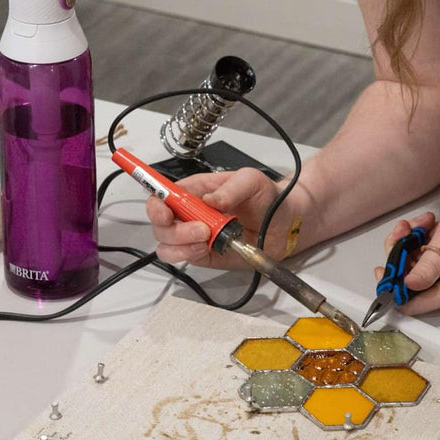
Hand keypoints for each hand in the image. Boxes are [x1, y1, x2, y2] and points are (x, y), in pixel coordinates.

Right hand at [146, 168, 284, 267]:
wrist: (283, 222)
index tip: (165, 212)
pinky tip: (208, 248)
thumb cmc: (265, 196)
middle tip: (202, 229)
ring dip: (181, 245)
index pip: (161, 195)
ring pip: (166, 245)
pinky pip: (185, 258)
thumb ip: (231, 188)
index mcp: (194, 190)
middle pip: (160, 225)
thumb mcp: (251, 180)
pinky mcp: (204, 255)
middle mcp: (189, 213)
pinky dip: (191, 255)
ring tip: (207, 240)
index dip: (156, 205)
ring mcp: (194, 236)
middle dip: (174, 230)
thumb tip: (210, 200)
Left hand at [373, 188, 439, 315]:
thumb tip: (406, 287)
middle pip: (413, 283)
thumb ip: (426, 268)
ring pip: (418, 267)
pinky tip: (427, 224)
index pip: (415, 304)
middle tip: (403, 229)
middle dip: (402, 256)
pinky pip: (428, 259)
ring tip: (419, 222)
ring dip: (411, 244)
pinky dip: (422, 242)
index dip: (394, 289)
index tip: (382, 267)